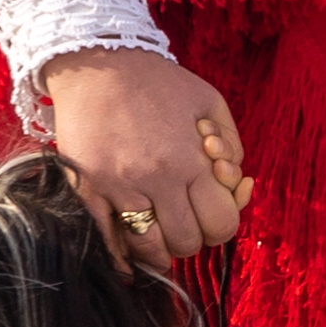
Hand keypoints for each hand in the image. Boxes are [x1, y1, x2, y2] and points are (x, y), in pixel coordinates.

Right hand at [40, 51, 248, 269]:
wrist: (98, 64)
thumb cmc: (159, 83)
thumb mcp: (212, 103)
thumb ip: (233, 146)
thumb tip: (238, 183)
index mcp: (192, 160)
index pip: (221, 224)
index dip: (222, 225)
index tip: (212, 213)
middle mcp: (157, 179)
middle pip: (187, 242)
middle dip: (194, 237)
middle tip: (188, 221)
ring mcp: (118, 187)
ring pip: (148, 248)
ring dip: (160, 249)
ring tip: (162, 233)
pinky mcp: (87, 189)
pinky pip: (106, 239)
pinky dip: (122, 256)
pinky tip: (129, 261)